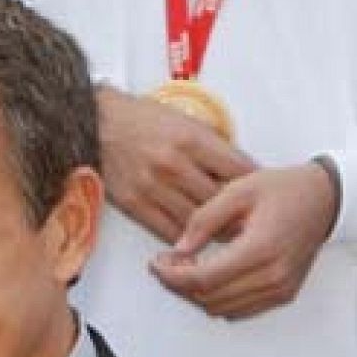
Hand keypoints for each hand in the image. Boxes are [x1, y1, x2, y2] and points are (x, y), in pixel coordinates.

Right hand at [96, 85, 256, 243]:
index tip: (260, 194)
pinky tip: (192, 234)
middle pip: (221, 200)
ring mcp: (152, 186)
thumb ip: (211, 145)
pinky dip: (184, 236)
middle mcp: (173, 164)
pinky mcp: (134, 203)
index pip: (239, 170)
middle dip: (238, 212)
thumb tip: (238, 170)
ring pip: (197, 220)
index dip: (254, 185)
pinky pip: (168, 230)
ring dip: (213, 229)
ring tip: (224, 232)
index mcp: (192, 140)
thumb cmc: (139, 120)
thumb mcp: (184, 120)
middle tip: (248, 221)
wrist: (95, 124)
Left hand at [150, 162, 338, 319]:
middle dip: (178, 284)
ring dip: (195, 293)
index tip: (156, 263)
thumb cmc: (285, 190)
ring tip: (187, 266)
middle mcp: (273, 275)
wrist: (326, 198)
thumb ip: (202, 220)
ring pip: (219, 308)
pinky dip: (216, 298)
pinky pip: (238, 310)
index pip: (202, 279)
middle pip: (207, 298)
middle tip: (167, 262)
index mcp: (261, 248)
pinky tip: (209, 275)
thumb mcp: (237, 191)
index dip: (171, 275)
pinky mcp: (283, 295)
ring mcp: (280, 289)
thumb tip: (178, 250)